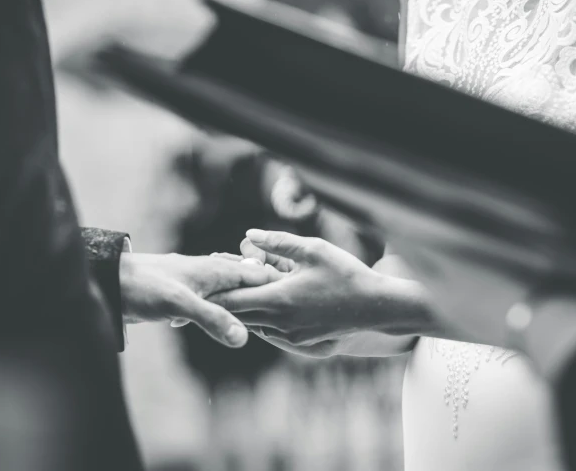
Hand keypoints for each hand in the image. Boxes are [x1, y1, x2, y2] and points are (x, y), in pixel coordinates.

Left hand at [119, 253, 280, 347]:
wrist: (108, 282)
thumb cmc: (143, 286)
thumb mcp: (179, 304)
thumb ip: (212, 319)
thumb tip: (243, 339)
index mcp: (217, 271)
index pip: (260, 276)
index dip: (280, 287)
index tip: (304, 301)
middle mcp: (212, 276)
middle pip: (249, 287)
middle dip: (268, 301)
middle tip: (294, 319)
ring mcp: (199, 286)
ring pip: (232, 298)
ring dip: (247, 310)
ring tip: (270, 326)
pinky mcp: (185, 298)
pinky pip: (215, 307)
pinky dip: (226, 316)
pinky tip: (229, 327)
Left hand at [208, 230, 392, 357]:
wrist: (376, 307)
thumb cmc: (346, 273)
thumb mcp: (313, 249)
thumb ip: (278, 242)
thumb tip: (249, 233)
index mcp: (279, 300)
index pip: (233, 299)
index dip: (213, 291)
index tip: (198, 280)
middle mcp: (280, 323)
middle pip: (238, 314)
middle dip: (223, 300)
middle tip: (205, 287)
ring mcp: (289, 336)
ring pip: (252, 324)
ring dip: (242, 308)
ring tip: (227, 292)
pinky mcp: (299, 342)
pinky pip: (269, 330)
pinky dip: (259, 317)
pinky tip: (258, 302)